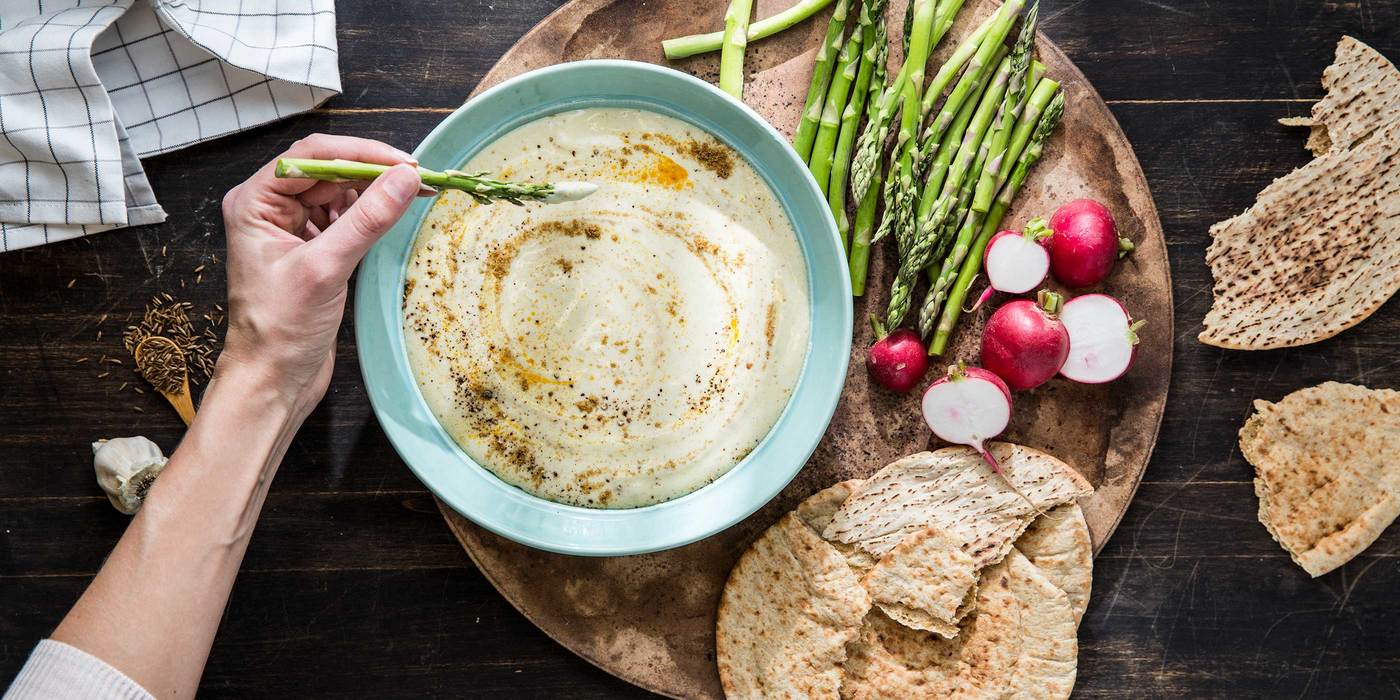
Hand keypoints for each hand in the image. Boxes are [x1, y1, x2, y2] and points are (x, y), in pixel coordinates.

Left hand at [217, 134, 423, 414]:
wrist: (272, 380)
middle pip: (328, 170)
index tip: (404, 164)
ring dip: (375, 192)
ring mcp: (291, 229)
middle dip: (372, 171)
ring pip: (340, 192)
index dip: (360, 154)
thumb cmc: (280, 330)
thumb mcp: (326, 268)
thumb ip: (367, 220)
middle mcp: (269, 208)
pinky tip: (393, 215)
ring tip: (414, 193)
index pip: (311, 156)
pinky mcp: (312, 249)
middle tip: (418, 178)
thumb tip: (406, 179)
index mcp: (254, 202)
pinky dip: (371, 214)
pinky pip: (345, 218)